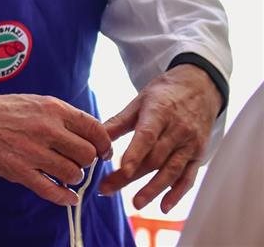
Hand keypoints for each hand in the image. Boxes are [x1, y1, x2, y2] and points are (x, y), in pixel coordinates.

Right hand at [0, 90, 111, 205]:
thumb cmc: (5, 111)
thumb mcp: (38, 102)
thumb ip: (64, 118)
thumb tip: (91, 137)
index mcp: (53, 109)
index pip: (94, 129)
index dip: (104, 144)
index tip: (102, 152)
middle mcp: (46, 129)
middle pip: (87, 154)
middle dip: (86, 162)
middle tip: (77, 162)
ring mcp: (32, 151)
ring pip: (72, 173)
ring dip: (72, 178)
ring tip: (64, 174)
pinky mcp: (18, 170)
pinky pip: (50, 190)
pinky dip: (64, 197)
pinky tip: (67, 196)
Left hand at [98, 64, 220, 211]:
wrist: (199, 87)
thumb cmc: (164, 94)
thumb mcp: (139, 101)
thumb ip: (117, 122)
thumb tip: (93, 138)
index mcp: (160, 112)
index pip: (147, 136)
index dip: (134, 154)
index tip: (120, 170)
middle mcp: (178, 130)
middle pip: (154, 158)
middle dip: (130, 176)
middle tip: (106, 190)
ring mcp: (190, 144)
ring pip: (171, 170)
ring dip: (153, 189)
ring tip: (136, 203)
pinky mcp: (199, 155)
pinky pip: (188, 177)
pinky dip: (177, 193)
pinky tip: (163, 207)